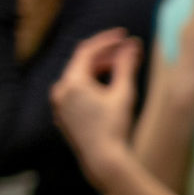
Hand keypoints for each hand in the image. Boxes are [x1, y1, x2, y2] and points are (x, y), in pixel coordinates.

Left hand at [49, 30, 140, 177]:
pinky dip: (93, 84)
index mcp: (72, 82)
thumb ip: (126, 66)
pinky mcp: (64, 115)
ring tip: (122, 67)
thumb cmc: (115, 127)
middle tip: (129, 51)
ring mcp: (60, 104)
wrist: (103, 159)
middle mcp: (60, 90)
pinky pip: (77, 92)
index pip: (87, 50)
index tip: (124, 34)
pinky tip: (110, 87)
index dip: (107, 40)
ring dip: (100, 69)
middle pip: (83, 63)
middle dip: (106, 55)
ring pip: (80, 78)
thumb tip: (132, 45)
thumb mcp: (124, 93)